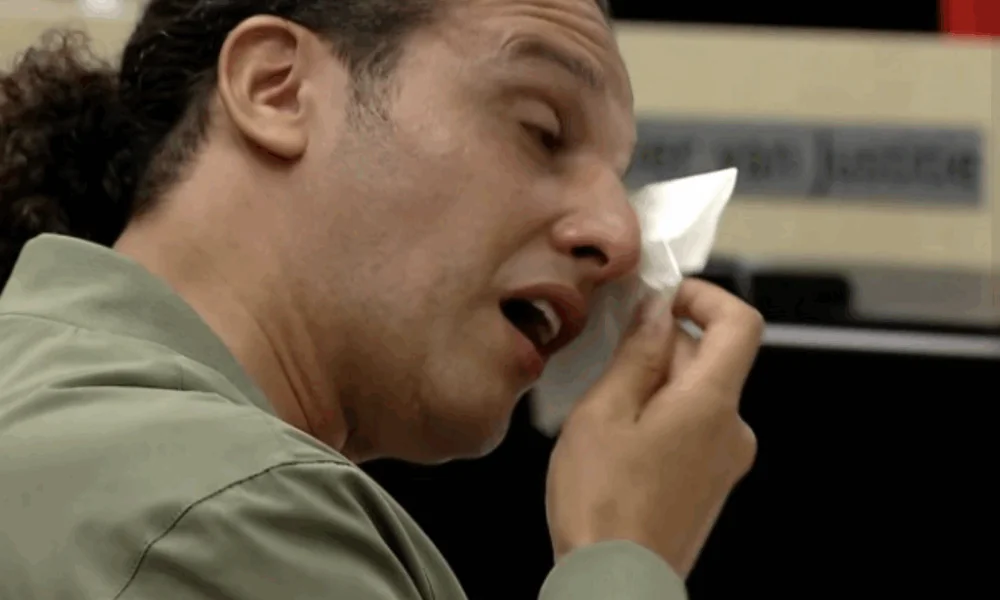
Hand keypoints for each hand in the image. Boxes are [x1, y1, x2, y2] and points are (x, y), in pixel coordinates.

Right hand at [545, 278, 762, 577]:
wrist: (615, 583)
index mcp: (711, 404)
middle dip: (662, 346)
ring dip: (656, 385)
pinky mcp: (710, 483)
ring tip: (606, 414)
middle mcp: (732, 430)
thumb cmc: (602, 507)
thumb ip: (637, 354)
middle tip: (609, 359)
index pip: (741, 322)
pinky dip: (661, 417)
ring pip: (697, 394)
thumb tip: (656, 312)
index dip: (704, 296)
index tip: (664, 297)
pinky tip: (620, 443)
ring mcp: (725, 461)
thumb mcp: (603, 412)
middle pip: (710, 358)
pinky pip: (693, 427)